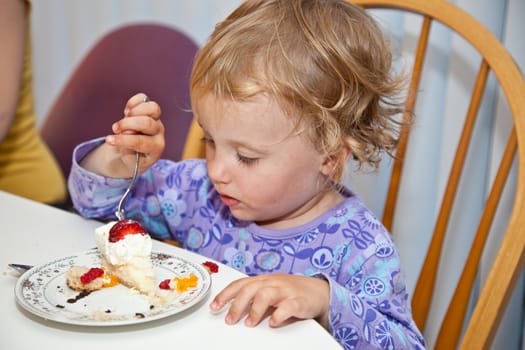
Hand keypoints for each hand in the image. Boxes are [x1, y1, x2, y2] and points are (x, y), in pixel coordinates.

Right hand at [105, 93, 164, 174]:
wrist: (138, 151)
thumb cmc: (133, 156)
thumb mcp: (129, 159)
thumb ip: (128, 149)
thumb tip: (127, 132)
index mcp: (156, 147)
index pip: (141, 142)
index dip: (123, 140)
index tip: (108, 140)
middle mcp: (159, 132)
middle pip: (147, 123)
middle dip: (127, 124)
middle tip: (115, 129)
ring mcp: (156, 119)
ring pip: (153, 108)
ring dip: (134, 112)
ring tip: (124, 118)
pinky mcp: (150, 110)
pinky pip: (144, 99)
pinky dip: (133, 102)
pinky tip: (126, 111)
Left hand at [210, 274, 329, 327]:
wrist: (319, 291)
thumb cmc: (291, 292)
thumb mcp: (270, 291)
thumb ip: (253, 297)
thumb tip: (231, 309)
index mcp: (263, 280)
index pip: (240, 284)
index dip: (226, 295)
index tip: (215, 307)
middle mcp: (273, 283)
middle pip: (250, 288)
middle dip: (237, 304)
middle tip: (230, 320)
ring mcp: (286, 291)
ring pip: (266, 294)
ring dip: (255, 309)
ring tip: (250, 323)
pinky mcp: (300, 301)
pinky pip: (289, 306)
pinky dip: (279, 314)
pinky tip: (273, 322)